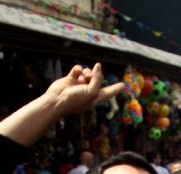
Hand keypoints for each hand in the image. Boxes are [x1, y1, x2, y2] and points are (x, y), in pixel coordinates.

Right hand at [0, 63, 123, 146]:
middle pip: (98, 79)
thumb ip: (97, 79)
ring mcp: (80, 85)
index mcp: (96, 97)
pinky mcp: (70, 79)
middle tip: (90, 77)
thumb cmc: (76, 100)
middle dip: (96, 75)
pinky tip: (77, 72)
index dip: (116, 88)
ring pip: (88, 72)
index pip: (109, 92)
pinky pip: (78, 69)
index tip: (122, 85)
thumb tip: (98, 66)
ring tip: (83, 76)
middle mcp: (89, 91)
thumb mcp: (92, 91)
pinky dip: (78, 69)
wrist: (58, 100)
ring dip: (87, 72)